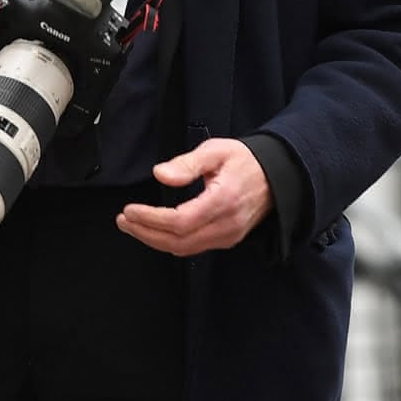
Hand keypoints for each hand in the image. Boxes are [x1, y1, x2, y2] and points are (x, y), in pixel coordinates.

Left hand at [117, 139, 274, 255]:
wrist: (277, 177)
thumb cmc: (245, 161)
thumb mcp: (215, 151)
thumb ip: (187, 164)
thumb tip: (160, 175)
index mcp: (223, 201)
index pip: (180, 221)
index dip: (151, 219)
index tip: (130, 210)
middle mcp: (226, 224)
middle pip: (178, 241)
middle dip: (146, 232)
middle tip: (124, 220)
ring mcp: (228, 236)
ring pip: (184, 249)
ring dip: (154, 240)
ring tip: (133, 226)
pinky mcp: (227, 240)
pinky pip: (194, 248)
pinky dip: (170, 242)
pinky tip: (155, 231)